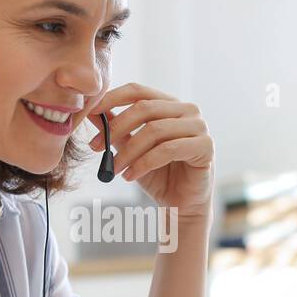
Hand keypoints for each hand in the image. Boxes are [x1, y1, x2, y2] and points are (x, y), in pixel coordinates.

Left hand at [86, 82, 213, 218]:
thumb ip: (116, 129)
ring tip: (114, 169)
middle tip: (95, 147)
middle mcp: (187, 110)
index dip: (112, 98)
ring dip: (128, 151)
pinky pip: (168, 150)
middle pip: (145, 108)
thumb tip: (91, 112)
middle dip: (116, 127)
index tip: (90, 112)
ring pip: (155, 130)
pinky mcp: (206, 146)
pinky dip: (144, 163)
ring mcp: (199, 126)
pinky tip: (130, 176)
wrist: (180, 205)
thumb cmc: (159, 175)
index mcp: (169, 104)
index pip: (138, 91)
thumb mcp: (131, 149)